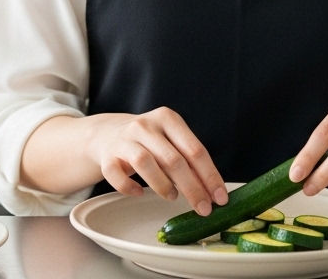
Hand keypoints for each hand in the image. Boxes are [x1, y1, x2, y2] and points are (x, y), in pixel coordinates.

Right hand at [87, 107, 228, 215]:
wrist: (108, 133)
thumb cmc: (149, 142)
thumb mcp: (171, 141)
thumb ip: (189, 161)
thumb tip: (213, 192)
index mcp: (167, 119)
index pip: (194, 149)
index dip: (209, 176)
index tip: (219, 197)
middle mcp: (145, 126)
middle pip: (173, 159)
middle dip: (192, 187)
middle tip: (203, 208)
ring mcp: (124, 140)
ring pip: (145, 163)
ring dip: (162, 185)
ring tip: (172, 196)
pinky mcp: (107, 156)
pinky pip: (116, 174)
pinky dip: (128, 187)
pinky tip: (139, 192)